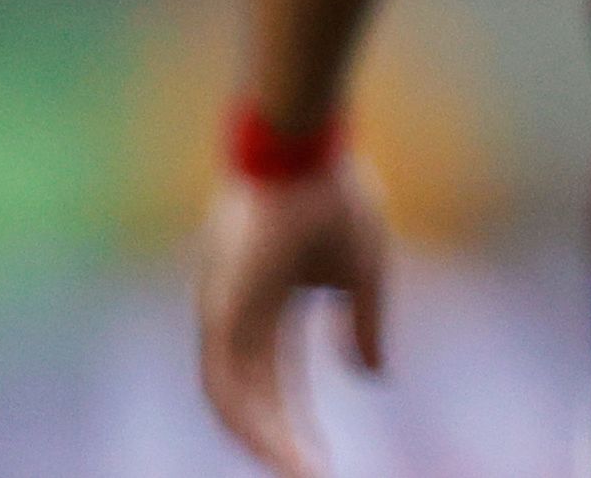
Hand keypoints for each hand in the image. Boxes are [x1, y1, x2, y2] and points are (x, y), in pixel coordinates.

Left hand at [193, 164, 388, 477]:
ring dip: (265, 442)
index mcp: (269, 305)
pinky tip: (273, 446)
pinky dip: (246, 419)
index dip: (297, 422)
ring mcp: (223, 313)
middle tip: (311, 477)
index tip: (322, 460)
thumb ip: (363, 325)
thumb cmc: (334, 195)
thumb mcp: (364, 272)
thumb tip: (372, 376)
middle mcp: (237, 316)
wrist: (306, 147)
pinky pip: (222, 381)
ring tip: (299, 475)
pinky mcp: (218, 309)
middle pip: (255, 397)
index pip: (277, 380)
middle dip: (282, 442)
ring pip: (233, 399)